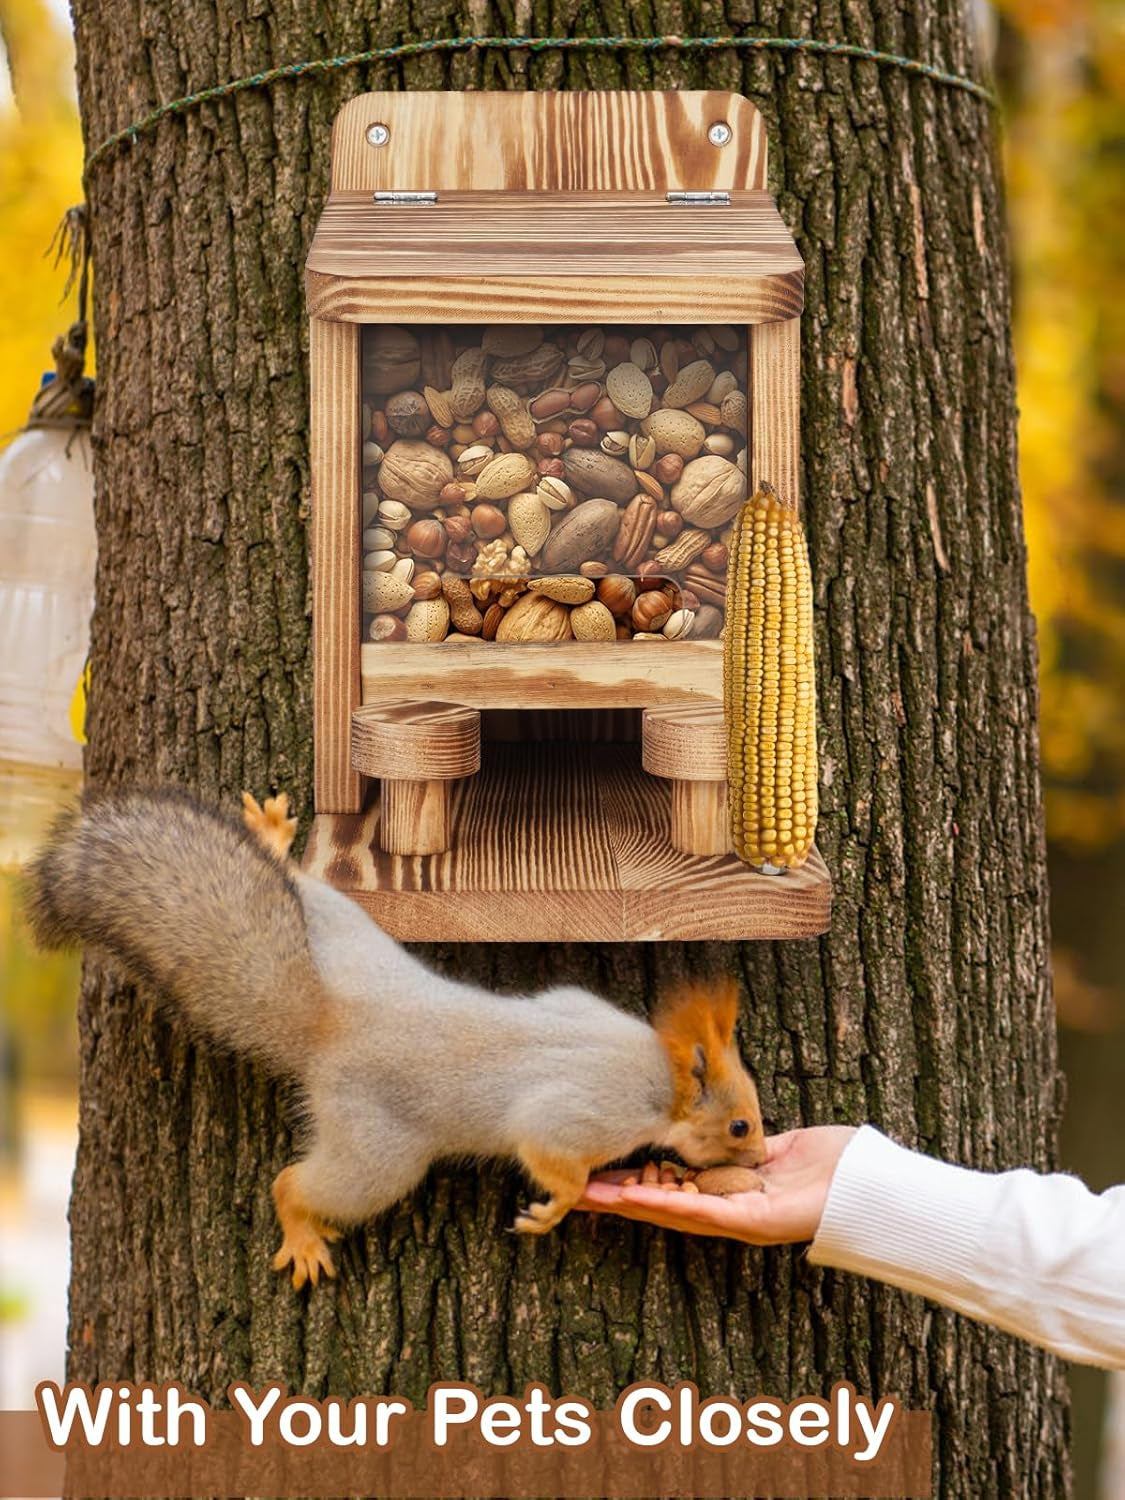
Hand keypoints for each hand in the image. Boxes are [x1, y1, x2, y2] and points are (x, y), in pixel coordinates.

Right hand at [578, 1126, 856, 1244]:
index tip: (599, 1173)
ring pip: (672, 1212)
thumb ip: (747, 1140)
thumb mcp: (778, 1143)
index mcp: (732, 1191)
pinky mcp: (753, 1222)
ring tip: (591, 1196)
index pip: (673, 1187)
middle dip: (617, 1198)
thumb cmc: (836, 1164)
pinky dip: (670, 1203)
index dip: (634, 1182)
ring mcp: (738, 1220)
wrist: (873, 1183)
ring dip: (631, 1204)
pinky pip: (704, 1212)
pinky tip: (640, 1198)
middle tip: (573, 1190)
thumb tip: (724, 1120)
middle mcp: (728, 1212)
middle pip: (661, 1204)